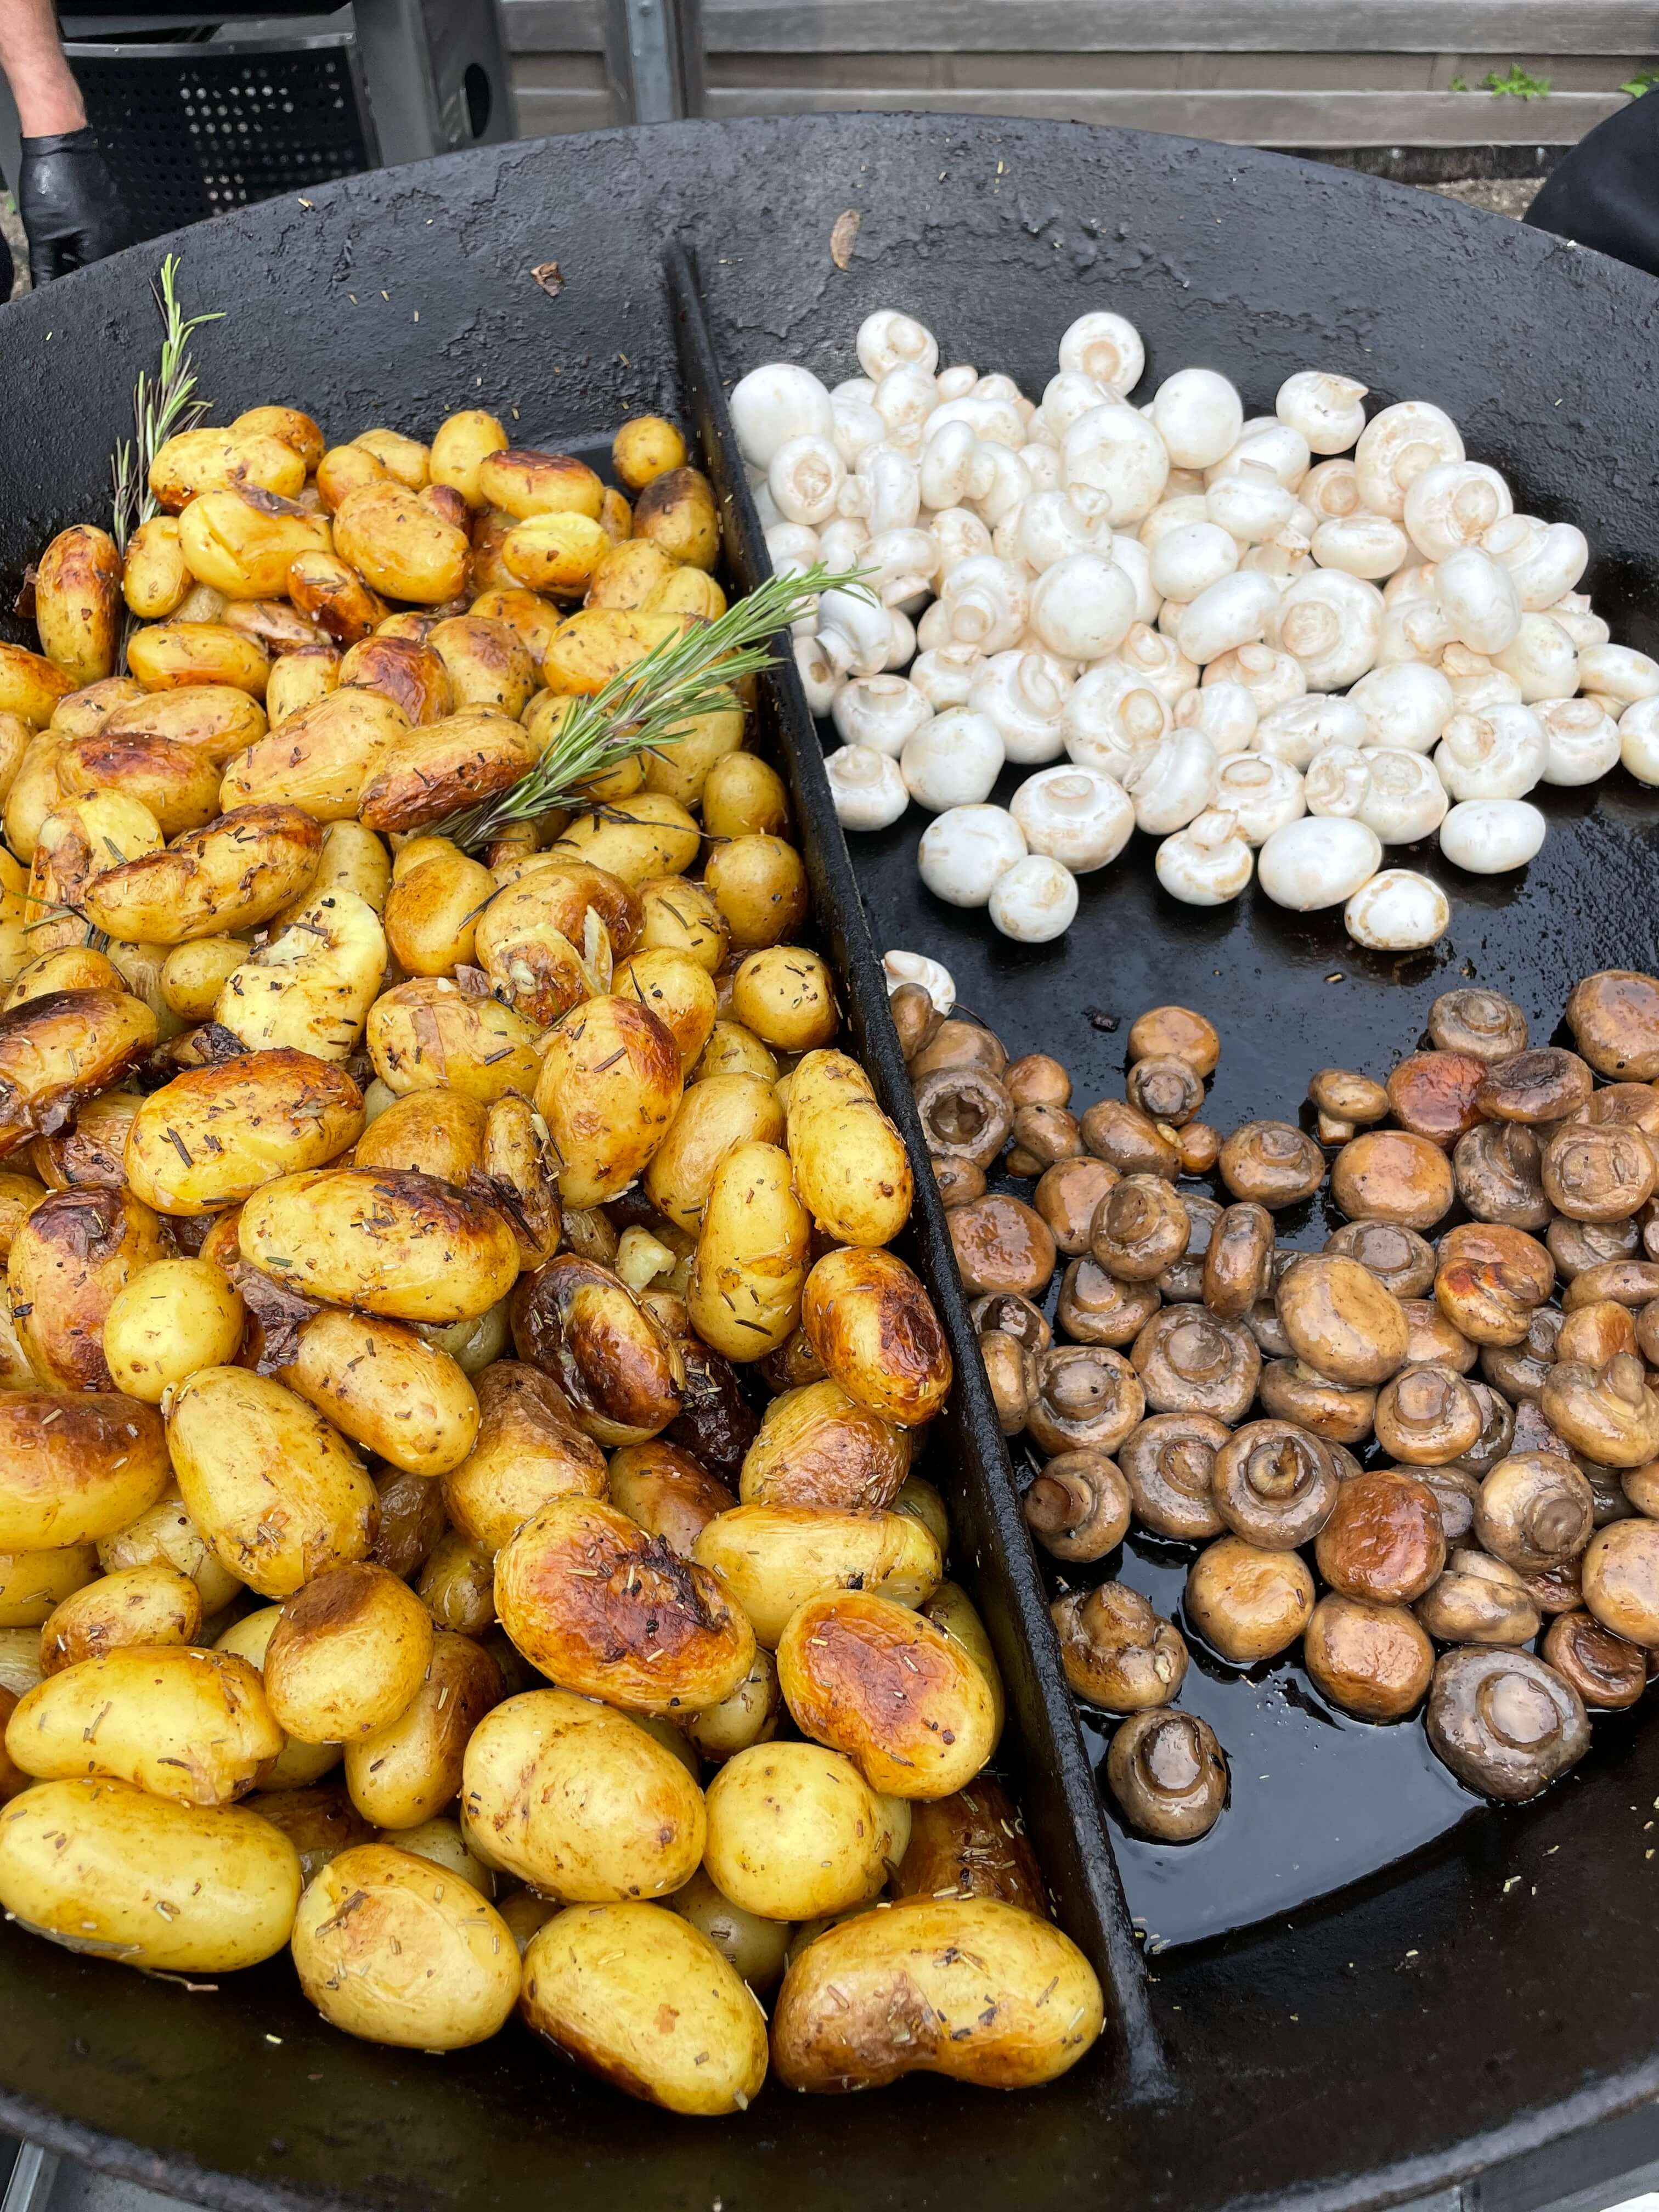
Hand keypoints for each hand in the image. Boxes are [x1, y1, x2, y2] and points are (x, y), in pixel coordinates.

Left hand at [17, 128, 131, 284]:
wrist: (60, 140)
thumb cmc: (51, 181)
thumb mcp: (41, 234)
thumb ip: (44, 269)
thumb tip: (43, 293)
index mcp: (104, 248)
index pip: (90, 282)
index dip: (72, 287)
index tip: (57, 287)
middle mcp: (120, 238)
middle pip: (99, 269)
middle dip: (77, 271)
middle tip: (56, 266)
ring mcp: (121, 222)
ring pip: (102, 253)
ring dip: (82, 254)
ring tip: (63, 243)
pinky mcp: (117, 209)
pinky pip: (106, 235)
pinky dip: (89, 238)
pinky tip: (72, 228)